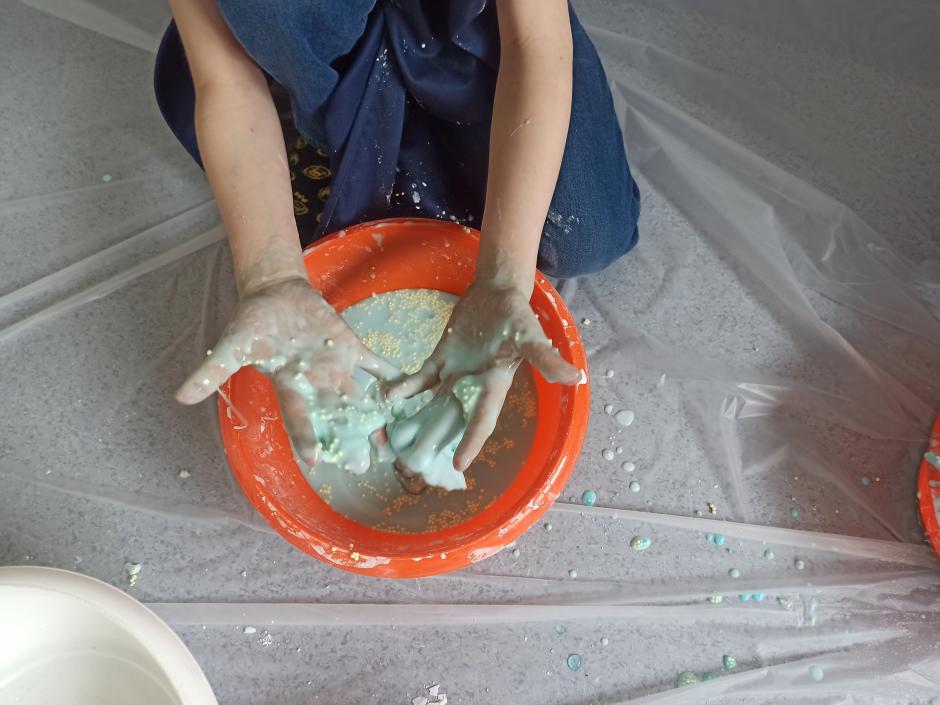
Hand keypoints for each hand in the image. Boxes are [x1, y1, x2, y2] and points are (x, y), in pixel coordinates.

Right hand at [176, 277, 397, 467]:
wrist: (275, 293)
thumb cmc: (252, 322)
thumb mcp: (231, 346)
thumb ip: (212, 371)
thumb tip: (181, 396)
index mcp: (290, 386)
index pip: (299, 417)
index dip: (307, 438)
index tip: (317, 463)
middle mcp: (317, 384)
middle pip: (336, 418)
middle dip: (348, 441)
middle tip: (363, 467)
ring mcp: (338, 368)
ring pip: (360, 399)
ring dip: (375, 420)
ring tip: (392, 445)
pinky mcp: (353, 349)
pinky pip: (376, 367)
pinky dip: (392, 379)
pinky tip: (411, 394)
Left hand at [389, 279, 580, 469]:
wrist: (497, 291)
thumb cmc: (516, 314)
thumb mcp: (530, 335)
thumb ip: (546, 358)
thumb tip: (575, 379)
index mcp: (493, 385)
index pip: (482, 419)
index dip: (471, 442)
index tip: (458, 464)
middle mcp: (472, 385)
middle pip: (453, 420)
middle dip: (436, 441)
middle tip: (415, 464)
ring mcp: (455, 373)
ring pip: (432, 403)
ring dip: (416, 419)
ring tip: (394, 438)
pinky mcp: (441, 358)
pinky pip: (421, 378)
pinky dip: (406, 388)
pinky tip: (389, 396)